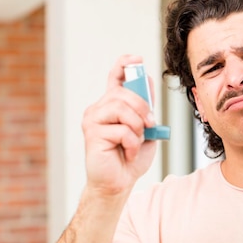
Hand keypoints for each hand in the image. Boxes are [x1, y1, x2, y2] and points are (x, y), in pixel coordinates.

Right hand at [81, 55, 157, 195]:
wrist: (118, 183)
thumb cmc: (130, 157)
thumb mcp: (145, 130)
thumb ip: (145, 109)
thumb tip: (147, 82)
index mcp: (112, 105)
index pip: (114, 77)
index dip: (124, 65)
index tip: (136, 59)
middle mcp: (99, 109)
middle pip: (123, 92)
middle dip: (143, 108)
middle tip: (150, 125)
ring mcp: (93, 120)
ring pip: (121, 108)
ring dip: (138, 126)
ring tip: (138, 141)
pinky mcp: (92, 134)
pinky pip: (121, 130)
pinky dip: (132, 143)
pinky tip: (128, 153)